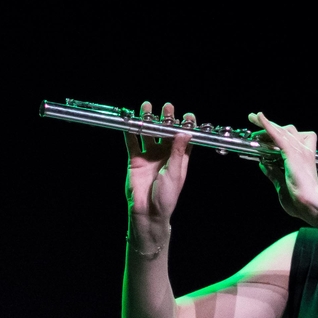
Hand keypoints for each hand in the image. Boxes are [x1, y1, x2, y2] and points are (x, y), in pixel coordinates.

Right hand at [125, 100, 194, 239]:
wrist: (147, 211)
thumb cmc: (166, 196)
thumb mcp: (174, 173)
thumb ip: (177, 152)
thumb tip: (185, 132)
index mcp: (178, 158)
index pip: (184, 138)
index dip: (186, 126)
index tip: (188, 115)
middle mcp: (164, 154)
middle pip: (165, 132)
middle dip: (166, 118)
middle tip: (167, 106)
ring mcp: (149, 156)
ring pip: (148, 134)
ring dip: (148, 121)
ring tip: (147, 106)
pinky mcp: (135, 160)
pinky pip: (132, 143)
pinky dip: (130, 132)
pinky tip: (129, 121)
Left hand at [248, 112, 317, 225]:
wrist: (311, 204)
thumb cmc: (300, 200)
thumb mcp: (282, 184)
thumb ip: (273, 172)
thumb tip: (263, 163)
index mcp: (302, 158)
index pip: (291, 138)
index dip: (277, 132)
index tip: (264, 132)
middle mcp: (303, 151)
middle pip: (286, 130)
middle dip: (269, 124)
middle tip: (254, 118)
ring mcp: (299, 151)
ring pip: (281, 131)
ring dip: (265, 124)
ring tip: (252, 118)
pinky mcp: (292, 153)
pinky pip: (278, 136)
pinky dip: (268, 125)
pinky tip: (259, 117)